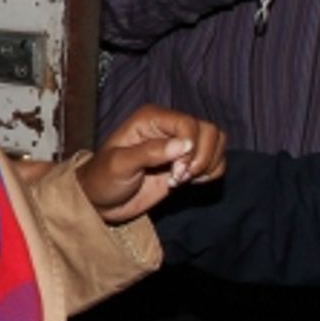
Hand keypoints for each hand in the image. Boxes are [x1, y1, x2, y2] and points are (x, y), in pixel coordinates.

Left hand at [76, 106, 226, 224]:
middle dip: (200, 158)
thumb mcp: (120, 164)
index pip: (189, 123)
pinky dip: (211, 172)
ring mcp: (180, 145)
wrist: (102, 202)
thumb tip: (184, 145)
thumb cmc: (103, 179)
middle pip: (209, 131)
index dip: (190, 147)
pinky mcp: (187, 163)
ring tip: (181, 179)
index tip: (176, 171)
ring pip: (217, 143)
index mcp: (151, 118)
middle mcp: (169, 127)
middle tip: (178, 177)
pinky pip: (216, 161)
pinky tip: (190, 181)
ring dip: (207, 165)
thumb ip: (150, 152)